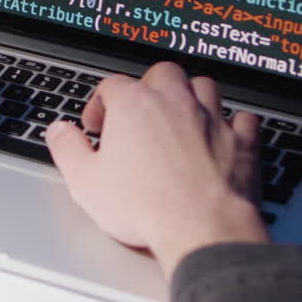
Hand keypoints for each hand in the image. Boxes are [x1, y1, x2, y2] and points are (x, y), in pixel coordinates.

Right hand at [44, 62, 268, 277]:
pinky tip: (224, 133)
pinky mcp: (243, 143)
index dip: (100, 104)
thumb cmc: (145, 206)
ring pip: (204, 86)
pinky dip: (233, 122)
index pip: (112, 85)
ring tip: (179, 116)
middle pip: (162, 72)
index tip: (97, 127)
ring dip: (192, 95)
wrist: (202, 229)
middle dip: (149, 86)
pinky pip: (243, 118)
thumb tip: (58, 131)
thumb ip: (67, 148)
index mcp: (134, 105)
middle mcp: (175, 102)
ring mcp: (212, 119)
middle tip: (140, 112)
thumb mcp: (85, 181)